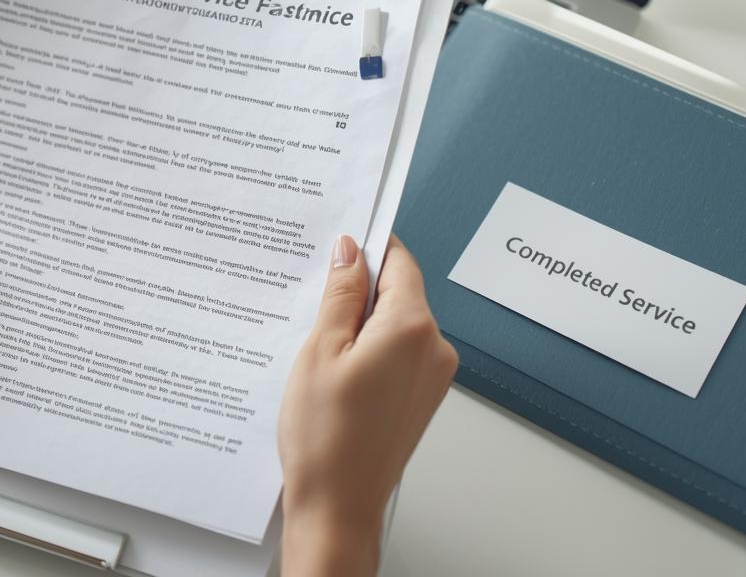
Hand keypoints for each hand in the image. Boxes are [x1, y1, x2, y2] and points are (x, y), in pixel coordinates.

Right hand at [278, 234, 457, 576]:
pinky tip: (333, 369)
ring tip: (317, 346)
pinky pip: (397, 352)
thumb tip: (350, 251)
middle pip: (398, 291)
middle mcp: (434, 349)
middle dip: (356, 288)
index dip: (367, 246)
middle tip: (311, 300)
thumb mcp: (320, 350)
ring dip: (359, 322)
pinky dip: (368, 349)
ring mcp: (432, 376)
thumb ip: (340, 293)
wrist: (338, 506)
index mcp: (412, 329)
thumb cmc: (326, 440)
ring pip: (395, 322)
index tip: (339, 238)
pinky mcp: (422, 396)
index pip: (399, 260)